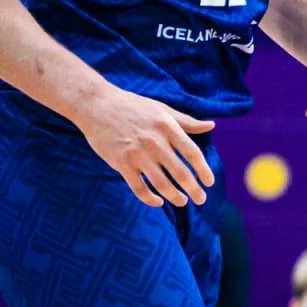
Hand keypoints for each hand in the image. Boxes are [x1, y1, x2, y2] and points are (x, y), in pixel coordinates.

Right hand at [75, 86, 214, 207]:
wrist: (96, 104)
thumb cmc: (132, 106)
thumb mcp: (162, 109)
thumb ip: (186, 121)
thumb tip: (211, 126)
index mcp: (167, 127)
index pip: (192, 153)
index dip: (204, 170)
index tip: (209, 182)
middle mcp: (155, 142)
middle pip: (180, 173)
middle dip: (194, 189)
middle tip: (201, 199)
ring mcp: (137, 154)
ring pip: (161, 183)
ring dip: (175, 196)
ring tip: (182, 202)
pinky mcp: (121, 163)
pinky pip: (138, 187)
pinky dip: (149, 198)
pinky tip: (158, 201)